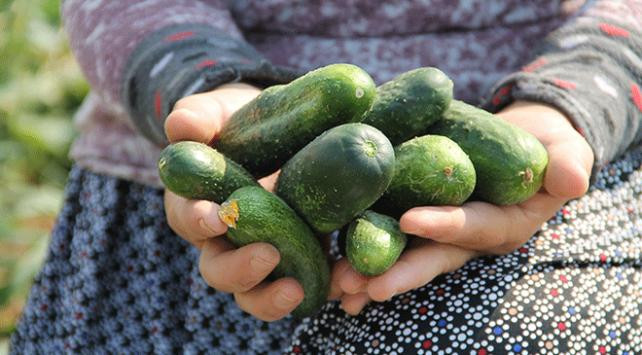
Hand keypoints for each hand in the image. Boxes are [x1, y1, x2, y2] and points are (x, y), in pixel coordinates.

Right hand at [163, 83, 303, 320]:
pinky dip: (319, 291)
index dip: (199, 221)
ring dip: (271, 298)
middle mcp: (226, 242)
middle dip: (239, 270)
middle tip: (266, 255)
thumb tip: (180, 126)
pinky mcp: (297, 262)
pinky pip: (304, 288)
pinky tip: (340, 284)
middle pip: (219, 271)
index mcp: (199, 208)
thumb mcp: (219, 115)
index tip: (218, 216)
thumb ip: (199, 118)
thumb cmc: (238, 128)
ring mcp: (262, 256)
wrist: (277, 138)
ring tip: (296, 291)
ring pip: (255, 294)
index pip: (190, 220)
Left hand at [333, 100, 594, 314]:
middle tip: (359, 286)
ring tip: (334, 286)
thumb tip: (572, 181)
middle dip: (395, 273)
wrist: (520, 147)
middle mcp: (467, 237)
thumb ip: (570, 164)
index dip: (445, 225)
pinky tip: (330, 265)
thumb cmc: (546, 149)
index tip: (410, 220)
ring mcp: (440, 231)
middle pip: (429, 257)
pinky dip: (360, 251)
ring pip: (403, 255)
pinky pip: (388, 237)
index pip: (472, 227)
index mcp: (501, 224)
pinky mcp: (418, 217)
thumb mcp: (566, 152)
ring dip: (369, 272)